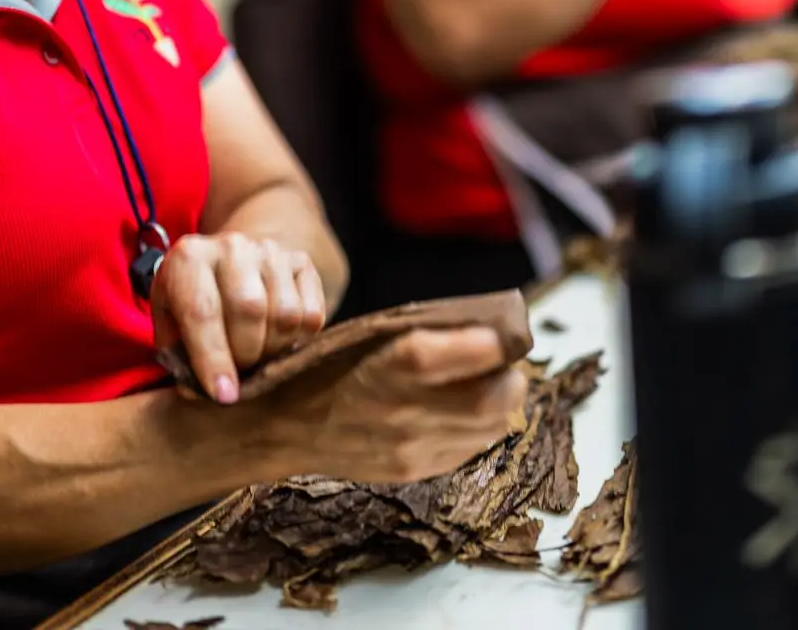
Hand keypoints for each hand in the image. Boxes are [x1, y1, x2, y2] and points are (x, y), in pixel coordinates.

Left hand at [151, 233, 327, 404]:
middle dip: (245, 355)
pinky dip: (299, 341)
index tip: (223, 394)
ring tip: (257, 357)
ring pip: (285, 315)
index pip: (202, 310)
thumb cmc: (195, 299)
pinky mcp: (301, 263)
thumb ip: (178, 355)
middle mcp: (232, 246)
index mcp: (189, 257)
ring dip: (273, 350)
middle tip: (238, 373)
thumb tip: (196, 392)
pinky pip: (312, 315)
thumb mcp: (171, 321)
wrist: (231, 260)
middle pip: (249, 310)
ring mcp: (271, 251)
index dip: (213, 358)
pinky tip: (279, 342)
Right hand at [266, 326, 528, 482]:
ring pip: (488, 428)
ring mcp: (409, 448)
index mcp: (386, 368)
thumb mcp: (366, 336)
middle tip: (508, 363)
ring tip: (493, 385)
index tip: (503, 334)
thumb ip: (421, 332)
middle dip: (511, 379)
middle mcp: (401, 412)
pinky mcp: (413, 470)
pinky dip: (481, 427)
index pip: (454, 355)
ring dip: (502, 404)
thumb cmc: (328, 369)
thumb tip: (484, 327)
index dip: (487, 344)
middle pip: (488, 401)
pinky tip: (468, 411)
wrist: (286, 429)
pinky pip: (469, 448)